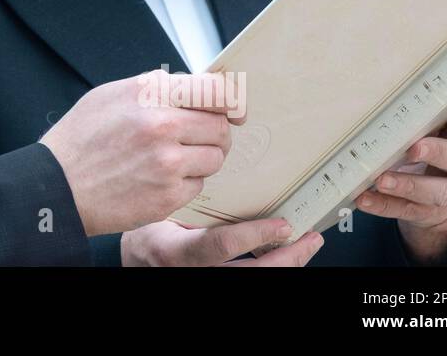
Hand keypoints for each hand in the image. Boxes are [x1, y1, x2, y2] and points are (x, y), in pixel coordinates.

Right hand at [40, 71, 242, 236]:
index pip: (215, 91)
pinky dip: (185, 183)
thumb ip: (155, 87)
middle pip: (220, 127)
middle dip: (214, 133)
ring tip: (171, 159)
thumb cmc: (80, 139)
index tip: (235, 109)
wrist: (57, 185)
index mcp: (149, 93)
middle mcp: (162, 125)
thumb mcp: (110, 94)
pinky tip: (158, 178)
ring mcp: (167, 163)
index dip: (231, 100)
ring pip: (215, 158)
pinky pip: (198, 185)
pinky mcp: (168, 196)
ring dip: (201, 159)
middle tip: (198, 138)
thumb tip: (193, 86)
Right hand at [121, 217, 323, 266]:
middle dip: (288, 257)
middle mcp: (198, 272)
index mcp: (179, 251)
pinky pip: (252, 275)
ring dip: (290, 263)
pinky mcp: (219, 278)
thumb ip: (185, 198)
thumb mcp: (159, 211)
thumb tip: (211, 167)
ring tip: (308, 245)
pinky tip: (288, 253)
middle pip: (253, 274)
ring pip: (259, 279)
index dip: (255, 235)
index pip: (221, 245)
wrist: (138, 262)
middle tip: (309, 237)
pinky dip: (276, 265)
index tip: (282, 224)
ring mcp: (210, 279)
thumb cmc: (147, 231)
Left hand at [355, 96, 446, 262]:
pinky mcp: (425, 212)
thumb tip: (379, 86)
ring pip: (432, 191)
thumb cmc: (428, 151)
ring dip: (406, 184)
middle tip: (414, 147)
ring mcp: (445, 192)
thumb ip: (419, 115)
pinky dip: (382, 204)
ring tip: (381, 180)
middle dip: (435, 152)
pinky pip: (404, 210)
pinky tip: (363, 198)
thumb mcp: (430, 132)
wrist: (436, 203)